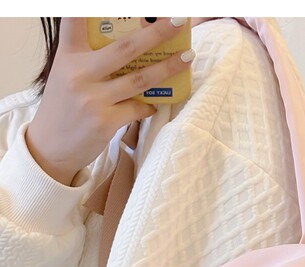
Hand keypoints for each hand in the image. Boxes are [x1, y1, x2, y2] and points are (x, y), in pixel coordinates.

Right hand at [25, 17, 194, 185]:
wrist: (50, 147)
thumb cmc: (64, 106)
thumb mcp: (67, 73)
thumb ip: (90, 57)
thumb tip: (132, 45)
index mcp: (68, 55)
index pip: (74, 20)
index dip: (86, 6)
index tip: (110, 0)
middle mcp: (80, 73)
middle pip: (125, 48)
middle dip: (156, 32)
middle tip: (179, 21)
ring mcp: (93, 99)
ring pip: (139, 79)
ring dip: (168, 67)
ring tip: (188, 57)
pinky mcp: (105, 122)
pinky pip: (138, 109)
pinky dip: (150, 104)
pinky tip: (156, 102)